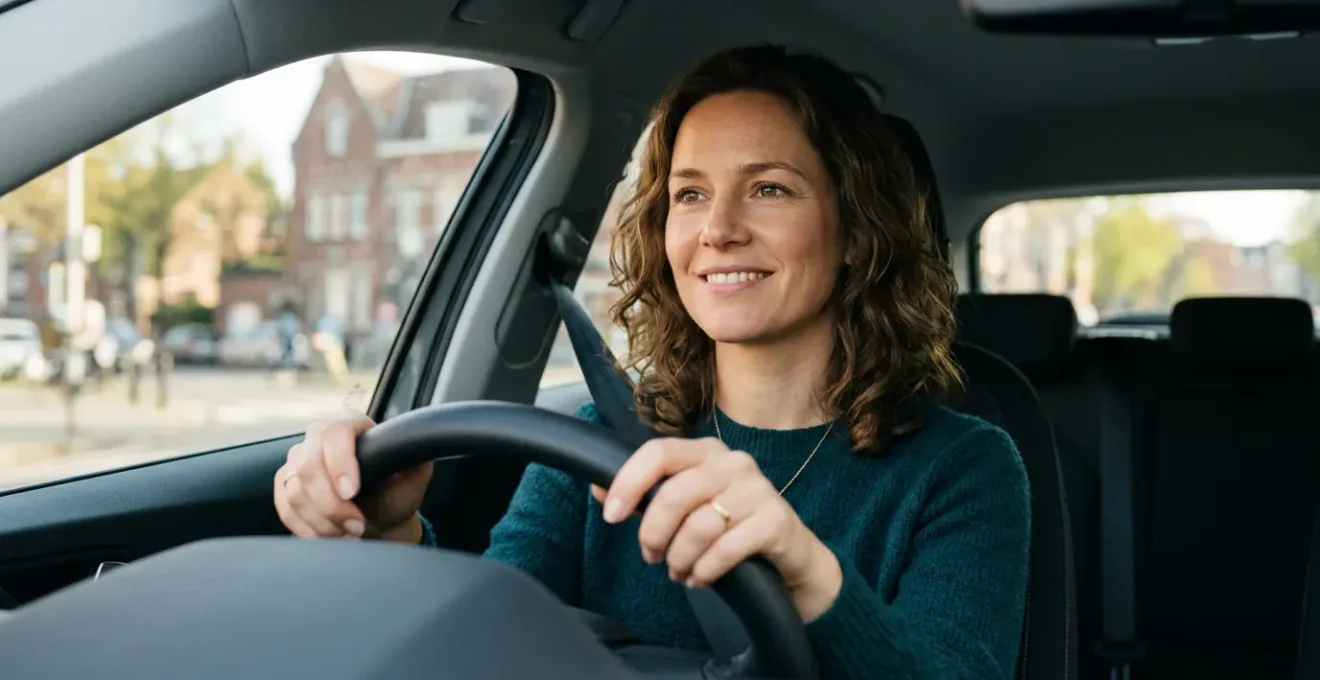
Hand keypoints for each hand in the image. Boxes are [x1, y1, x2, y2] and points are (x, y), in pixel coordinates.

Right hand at [274, 416, 433, 542]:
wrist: (379, 516)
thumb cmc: (395, 492)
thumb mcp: (413, 476)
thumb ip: (415, 459)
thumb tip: (419, 449)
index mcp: (351, 424)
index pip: (335, 433)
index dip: (340, 463)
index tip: (352, 493)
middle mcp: (319, 436)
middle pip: (308, 466)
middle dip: (332, 505)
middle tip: (358, 526)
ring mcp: (298, 460)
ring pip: (296, 492)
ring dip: (323, 521)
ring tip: (351, 534)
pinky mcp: (285, 484)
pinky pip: (286, 509)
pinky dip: (307, 528)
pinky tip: (330, 536)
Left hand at [593, 437, 842, 621]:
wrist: (792, 556)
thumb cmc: (731, 527)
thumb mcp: (687, 507)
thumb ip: (647, 496)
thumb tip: (597, 488)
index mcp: (706, 451)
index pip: (658, 452)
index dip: (628, 482)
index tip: (610, 515)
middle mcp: (734, 462)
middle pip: (674, 494)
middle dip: (652, 533)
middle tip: (650, 558)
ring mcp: (759, 489)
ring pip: (698, 525)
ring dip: (679, 558)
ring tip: (679, 572)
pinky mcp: (776, 520)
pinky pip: (726, 548)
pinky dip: (705, 570)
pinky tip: (701, 579)